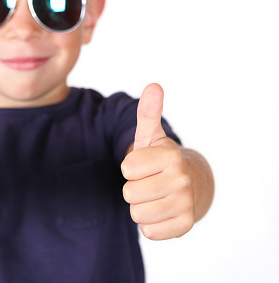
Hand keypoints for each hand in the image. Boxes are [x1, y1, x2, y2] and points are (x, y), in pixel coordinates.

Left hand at [121, 84, 194, 239]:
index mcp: (171, 157)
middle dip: (134, 188)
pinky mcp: (184, 226)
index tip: (144, 165)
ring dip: (141, 206)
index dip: (130, 168)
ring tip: (154, 195)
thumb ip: (148, 113)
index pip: (127, 168)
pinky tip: (161, 211)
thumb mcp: (151, 136)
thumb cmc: (161, 160)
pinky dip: (150, 224)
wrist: (190, 185)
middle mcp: (182, 180)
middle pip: (129, 193)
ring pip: (137, 213)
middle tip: (149, 182)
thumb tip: (153, 86)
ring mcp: (185, 204)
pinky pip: (148, 231)